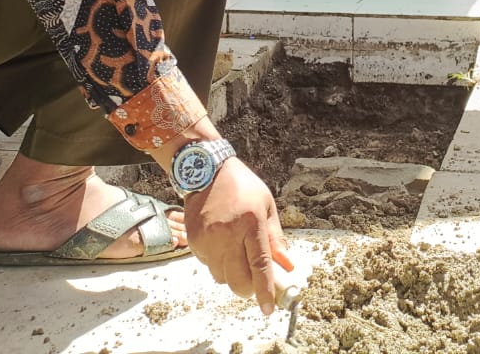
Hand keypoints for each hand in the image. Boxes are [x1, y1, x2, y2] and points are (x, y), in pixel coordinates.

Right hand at [183, 158, 290, 312]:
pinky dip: (217, 264)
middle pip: (238, 280)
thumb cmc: (241, 186)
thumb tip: (285, 265)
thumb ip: (275, 238)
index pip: (260, 265)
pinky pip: (208, 266)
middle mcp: (228, 234)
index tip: (268, 309)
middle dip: (248, 289)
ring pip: (222, 277)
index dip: (265, 290)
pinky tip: (221, 245)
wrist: (206, 171)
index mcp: (251, 223)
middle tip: (254, 282)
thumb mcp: (266, 206)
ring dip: (232, 275)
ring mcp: (209, 239)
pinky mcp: (194, 241)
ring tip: (236, 253)